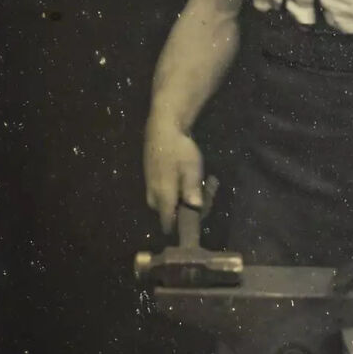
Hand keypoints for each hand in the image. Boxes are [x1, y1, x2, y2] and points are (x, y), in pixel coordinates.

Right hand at [144, 117, 203, 232]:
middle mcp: (153, 192)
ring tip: (200, 183)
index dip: (178, 226)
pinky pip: (162, 189)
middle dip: (181, 210)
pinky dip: (174, 188)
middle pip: (165, 211)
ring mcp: (150, 183)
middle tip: (202, 198)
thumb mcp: (191, 169)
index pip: (166, 220)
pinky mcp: (151, 175)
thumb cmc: (180, 149)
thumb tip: (195, 209)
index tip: (190, 224)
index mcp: (163, 195)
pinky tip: (186, 176)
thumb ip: (192, 191)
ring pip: (163, 199)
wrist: (163, 127)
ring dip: (179, 197)